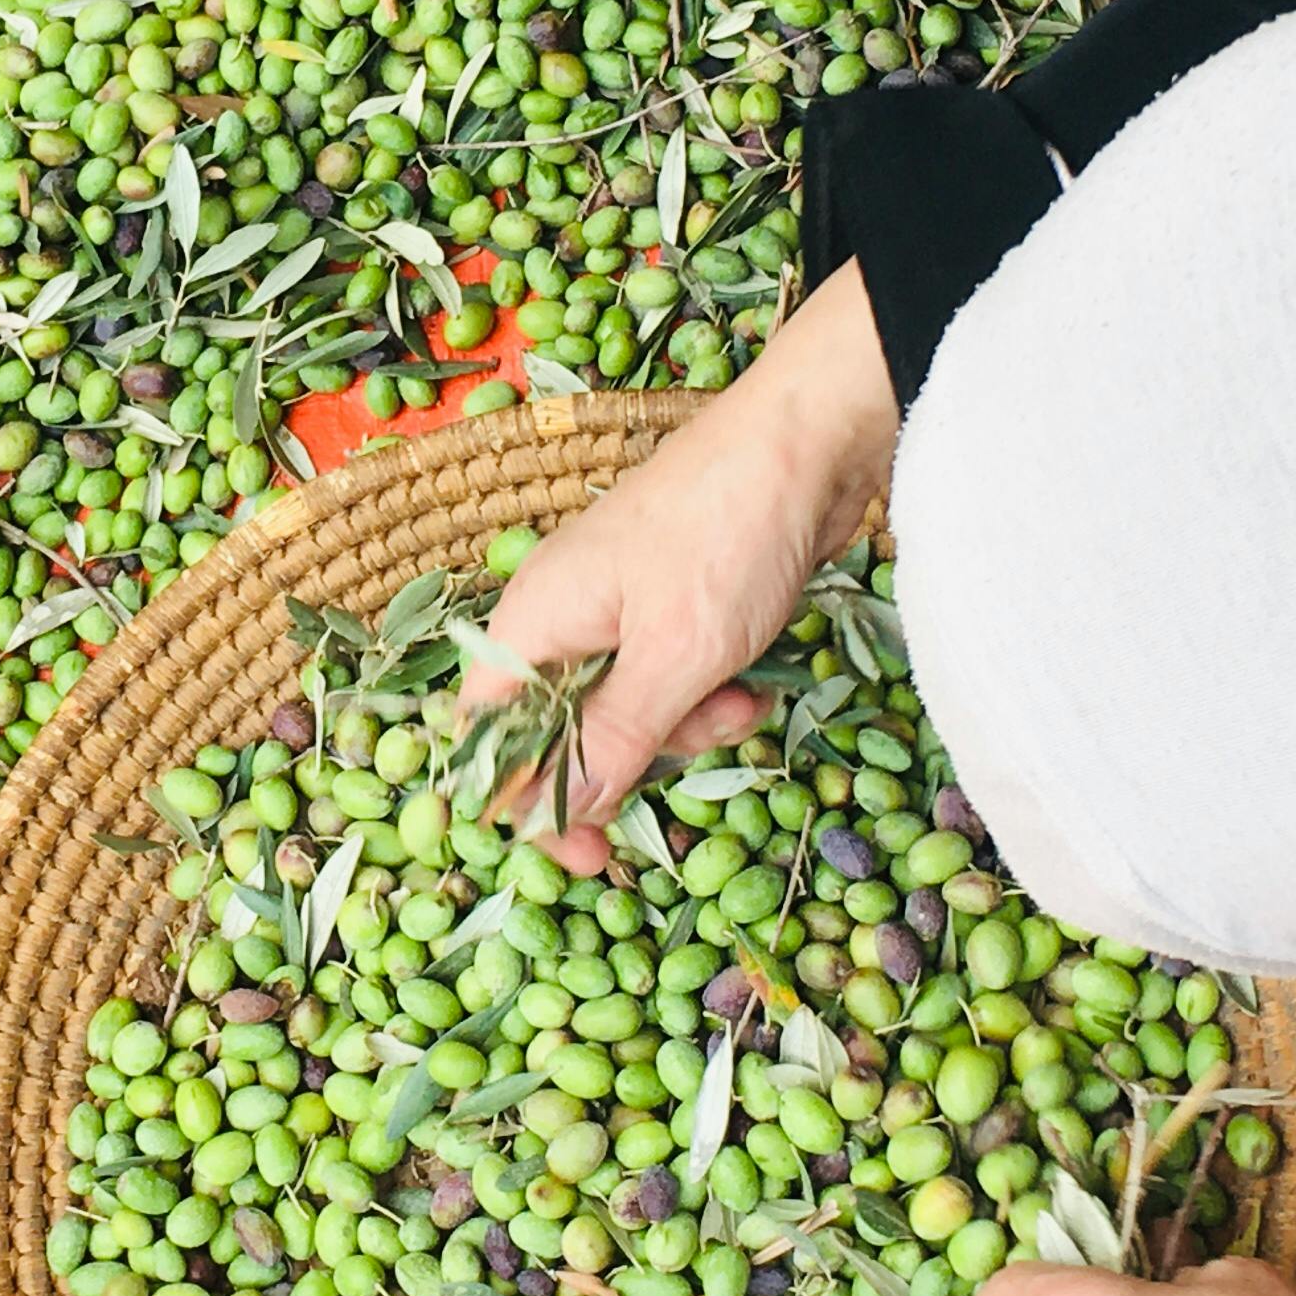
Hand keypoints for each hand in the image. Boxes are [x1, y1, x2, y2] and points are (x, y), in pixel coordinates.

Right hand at [465, 265, 898, 872]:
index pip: (486, 740)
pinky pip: (667, 681)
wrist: (809, 440)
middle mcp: (557, 617)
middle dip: (627, 761)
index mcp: (530, 624)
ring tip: (738, 703)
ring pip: (623, 713)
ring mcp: (613, 608)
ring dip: (682, 729)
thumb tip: (563, 811)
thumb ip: (614, 740)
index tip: (588, 854)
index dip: (526, 805)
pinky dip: (706, 695)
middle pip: (558, 733)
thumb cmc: (726, 538)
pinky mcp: (667, 606)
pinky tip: (751, 682)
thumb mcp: (675, 659)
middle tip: (685, 768)